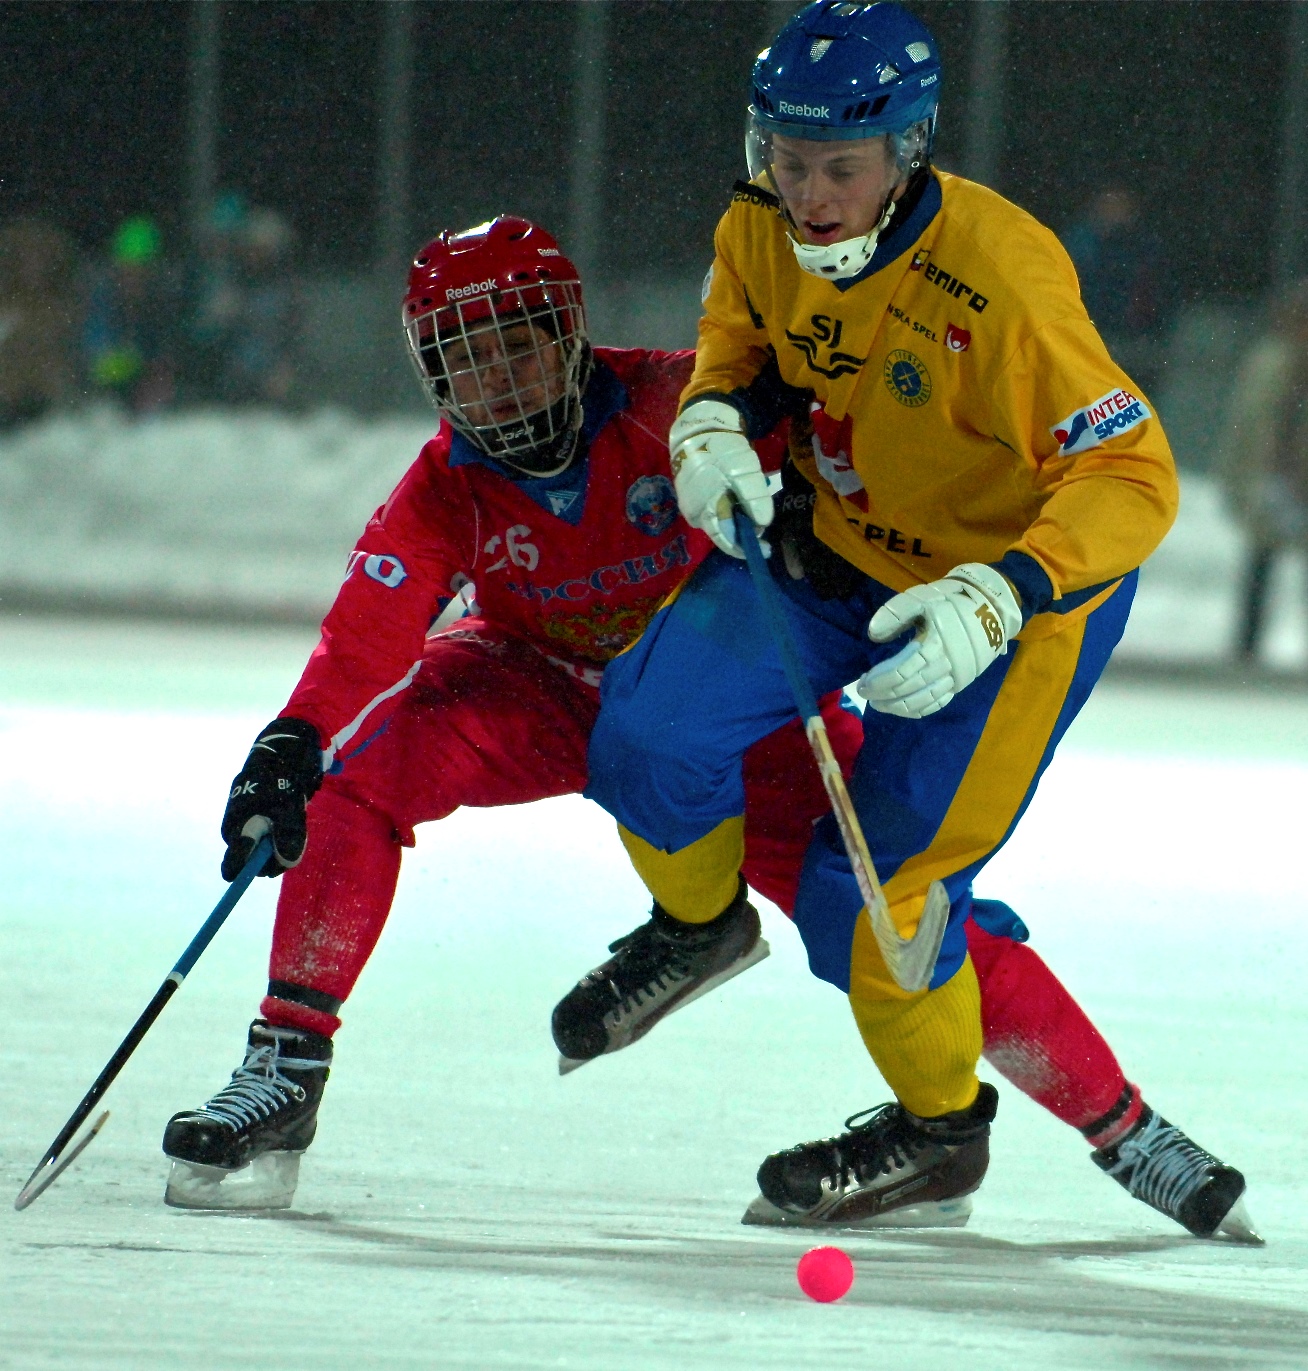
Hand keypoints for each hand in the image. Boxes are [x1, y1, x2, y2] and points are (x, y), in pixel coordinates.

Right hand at [220, 718, 323, 879]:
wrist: (282, 755)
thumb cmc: (281, 780)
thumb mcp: (288, 808)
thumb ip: (287, 836)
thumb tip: (284, 862)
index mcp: (237, 827)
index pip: (234, 862)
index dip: (246, 872)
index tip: (264, 873)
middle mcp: (236, 828)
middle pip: (251, 861)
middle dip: (272, 858)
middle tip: (294, 840)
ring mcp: (244, 824)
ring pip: (262, 849)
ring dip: (279, 844)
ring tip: (292, 819)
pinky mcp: (254, 820)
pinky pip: (267, 837)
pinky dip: (280, 833)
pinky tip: (290, 817)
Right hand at [669, 399, 772, 556]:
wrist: (698, 429)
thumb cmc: (720, 451)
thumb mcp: (741, 472)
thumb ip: (753, 498)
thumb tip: (763, 524)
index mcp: (704, 511)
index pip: (726, 541)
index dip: (746, 548)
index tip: (766, 550)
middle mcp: (694, 514)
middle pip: (723, 533)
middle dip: (743, 534)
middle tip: (765, 530)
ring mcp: (691, 505)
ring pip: (719, 522)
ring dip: (737, 522)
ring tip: (755, 516)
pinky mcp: (692, 496)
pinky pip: (713, 511)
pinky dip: (729, 511)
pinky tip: (739, 504)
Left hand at [857, 564, 1022, 718]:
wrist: (990, 607)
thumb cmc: (950, 601)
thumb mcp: (921, 597)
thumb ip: (895, 613)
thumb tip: (873, 635)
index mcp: (935, 643)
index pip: (901, 672)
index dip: (879, 681)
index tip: (862, 683)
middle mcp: (947, 664)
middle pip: (910, 688)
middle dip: (885, 695)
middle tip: (864, 695)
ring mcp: (956, 677)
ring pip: (924, 700)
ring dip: (899, 707)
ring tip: (879, 705)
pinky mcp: (962, 683)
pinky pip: (939, 703)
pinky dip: (919, 710)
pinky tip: (903, 710)